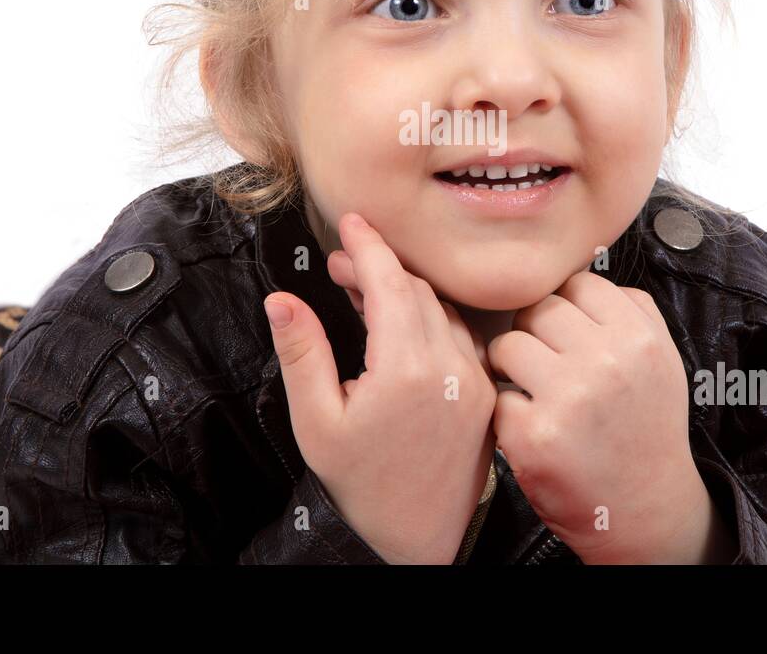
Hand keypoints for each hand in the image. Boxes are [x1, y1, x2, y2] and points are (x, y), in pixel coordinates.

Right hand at [263, 212, 496, 563]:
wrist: (415, 542)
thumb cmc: (362, 487)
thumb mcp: (315, 421)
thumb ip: (301, 352)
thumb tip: (282, 299)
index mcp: (407, 370)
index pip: (390, 282)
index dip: (366, 245)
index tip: (350, 223)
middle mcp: (451, 370)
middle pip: (417, 291)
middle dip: (378, 267)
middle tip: (341, 265)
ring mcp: (474, 383)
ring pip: (442, 311)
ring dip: (405, 293)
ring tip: (364, 293)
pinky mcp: (485, 398)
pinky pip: (460, 339)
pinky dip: (430, 320)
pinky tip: (401, 327)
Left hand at [487, 270, 733, 563]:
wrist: (646, 508)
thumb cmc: (645, 428)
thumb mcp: (660, 360)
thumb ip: (628, 310)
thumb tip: (577, 272)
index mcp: (638, 337)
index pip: (576, 284)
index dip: (566, 307)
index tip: (569, 333)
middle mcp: (606, 362)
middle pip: (537, 309)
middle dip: (535, 334)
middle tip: (547, 366)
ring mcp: (569, 399)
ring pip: (508, 345)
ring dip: (512, 367)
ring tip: (534, 392)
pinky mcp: (535, 436)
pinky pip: (497, 396)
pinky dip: (508, 412)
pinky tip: (533, 427)